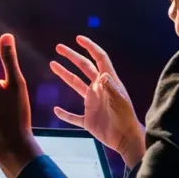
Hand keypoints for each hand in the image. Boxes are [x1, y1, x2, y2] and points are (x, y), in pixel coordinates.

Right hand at [50, 36, 145, 167]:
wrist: (126, 139)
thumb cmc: (125, 118)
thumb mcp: (119, 101)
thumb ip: (110, 88)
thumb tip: (101, 74)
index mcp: (107, 82)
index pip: (99, 59)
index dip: (90, 47)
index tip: (79, 38)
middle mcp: (98, 89)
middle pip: (83, 68)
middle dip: (72, 56)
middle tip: (59, 47)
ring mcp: (92, 104)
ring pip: (75, 85)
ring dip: (64, 75)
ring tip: (52, 64)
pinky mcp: (88, 120)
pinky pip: (73, 116)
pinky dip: (64, 114)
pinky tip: (56, 110)